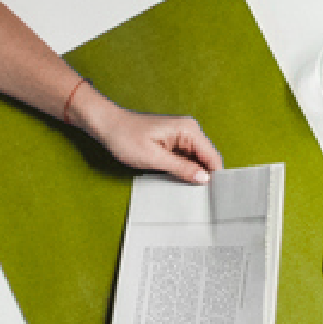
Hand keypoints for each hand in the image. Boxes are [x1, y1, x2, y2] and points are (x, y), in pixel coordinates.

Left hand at [85, 93, 220, 183]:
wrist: (107, 126)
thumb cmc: (126, 138)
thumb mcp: (154, 158)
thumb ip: (182, 168)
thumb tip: (204, 179)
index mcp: (188, 130)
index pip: (213, 157)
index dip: (215, 177)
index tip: (213, 196)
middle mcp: (189, 130)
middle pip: (207, 160)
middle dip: (204, 177)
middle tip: (197, 197)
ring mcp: (182, 136)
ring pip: (197, 161)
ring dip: (193, 175)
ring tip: (185, 189)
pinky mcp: (174, 142)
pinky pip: (186, 159)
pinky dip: (184, 170)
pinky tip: (176, 179)